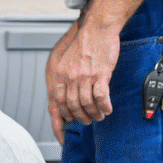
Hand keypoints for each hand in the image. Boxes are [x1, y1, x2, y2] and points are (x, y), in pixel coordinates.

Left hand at [47, 21, 120, 142]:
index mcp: (58, 77)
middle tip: (86, 121)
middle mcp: (69, 79)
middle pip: (72, 107)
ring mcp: (84, 77)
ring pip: (86, 104)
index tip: (63, 134)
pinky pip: (101, 97)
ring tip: (99, 116)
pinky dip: (104, 106)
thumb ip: (64, 80)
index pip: (55, 106)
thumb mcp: (65, 63)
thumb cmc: (83, 44)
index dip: (59, 123)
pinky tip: (107, 109)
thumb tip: (65, 97)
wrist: (97, 28)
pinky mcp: (100, 74)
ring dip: (93, 114)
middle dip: (79, 118)